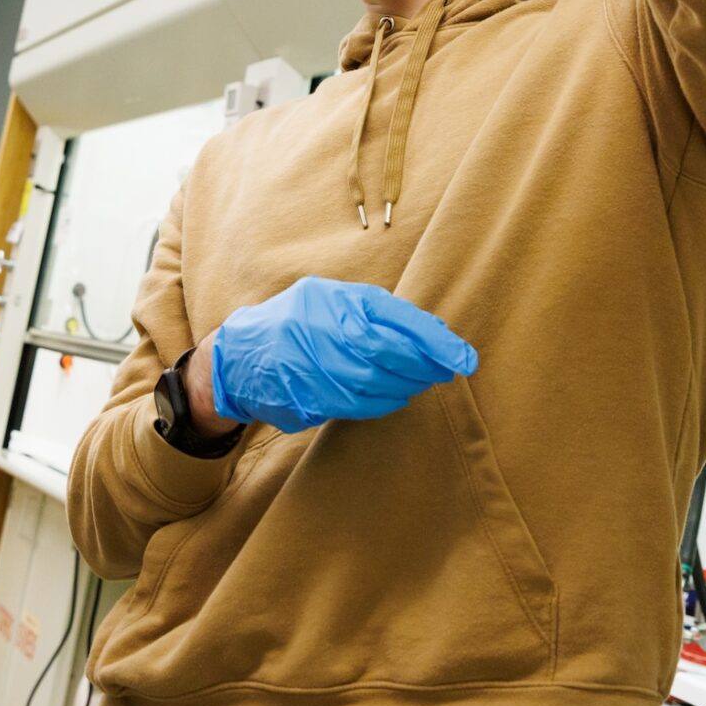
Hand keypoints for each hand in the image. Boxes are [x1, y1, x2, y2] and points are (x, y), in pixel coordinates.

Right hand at [204, 278, 476, 433]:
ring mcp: (312, 366)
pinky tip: (395, 396)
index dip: (436, 343)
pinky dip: (384, 403)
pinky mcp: (307, 396)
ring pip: (377, 383)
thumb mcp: (334, 301)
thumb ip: (380, 314)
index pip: (396, 322)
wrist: (239, 356)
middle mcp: (323, 330)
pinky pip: (358, 405)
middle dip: (425, 367)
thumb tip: (436, 333)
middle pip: (390, 355)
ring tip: (422, 382)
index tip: (465, 359)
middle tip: (447, 371)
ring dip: (407, 387)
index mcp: (335, 301)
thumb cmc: (298, 322)